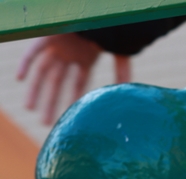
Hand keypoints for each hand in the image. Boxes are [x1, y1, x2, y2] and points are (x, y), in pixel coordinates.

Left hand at [17, 34, 131, 124]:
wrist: (102, 12)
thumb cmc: (113, 30)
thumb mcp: (119, 53)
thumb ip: (122, 70)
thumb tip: (129, 90)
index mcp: (86, 57)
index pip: (78, 83)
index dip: (73, 99)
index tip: (69, 118)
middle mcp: (69, 54)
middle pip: (57, 82)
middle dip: (51, 102)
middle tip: (47, 123)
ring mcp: (58, 45)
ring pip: (43, 72)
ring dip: (35, 90)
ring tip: (30, 109)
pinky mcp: (49, 36)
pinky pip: (34, 52)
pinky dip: (26, 64)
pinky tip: (20, 79)